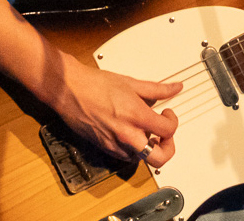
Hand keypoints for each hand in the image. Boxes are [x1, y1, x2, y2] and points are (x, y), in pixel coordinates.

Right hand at [48, 55, 183, 167]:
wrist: (69, 90)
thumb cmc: (95, 85)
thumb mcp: (131, 83)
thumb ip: (157, 89)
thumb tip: (174, 88)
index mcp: (136, 116)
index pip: (168, 131)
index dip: (173, 122)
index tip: (167, 114)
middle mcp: (126, 134)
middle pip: (159, 158)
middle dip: (167, 148)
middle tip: (164, 135)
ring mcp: (115, 144)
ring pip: (141, 159)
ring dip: (148, 148)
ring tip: (145, 131)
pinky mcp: (104, 148)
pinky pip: (125, 157)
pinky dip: (132, 149)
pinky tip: (130, 133)